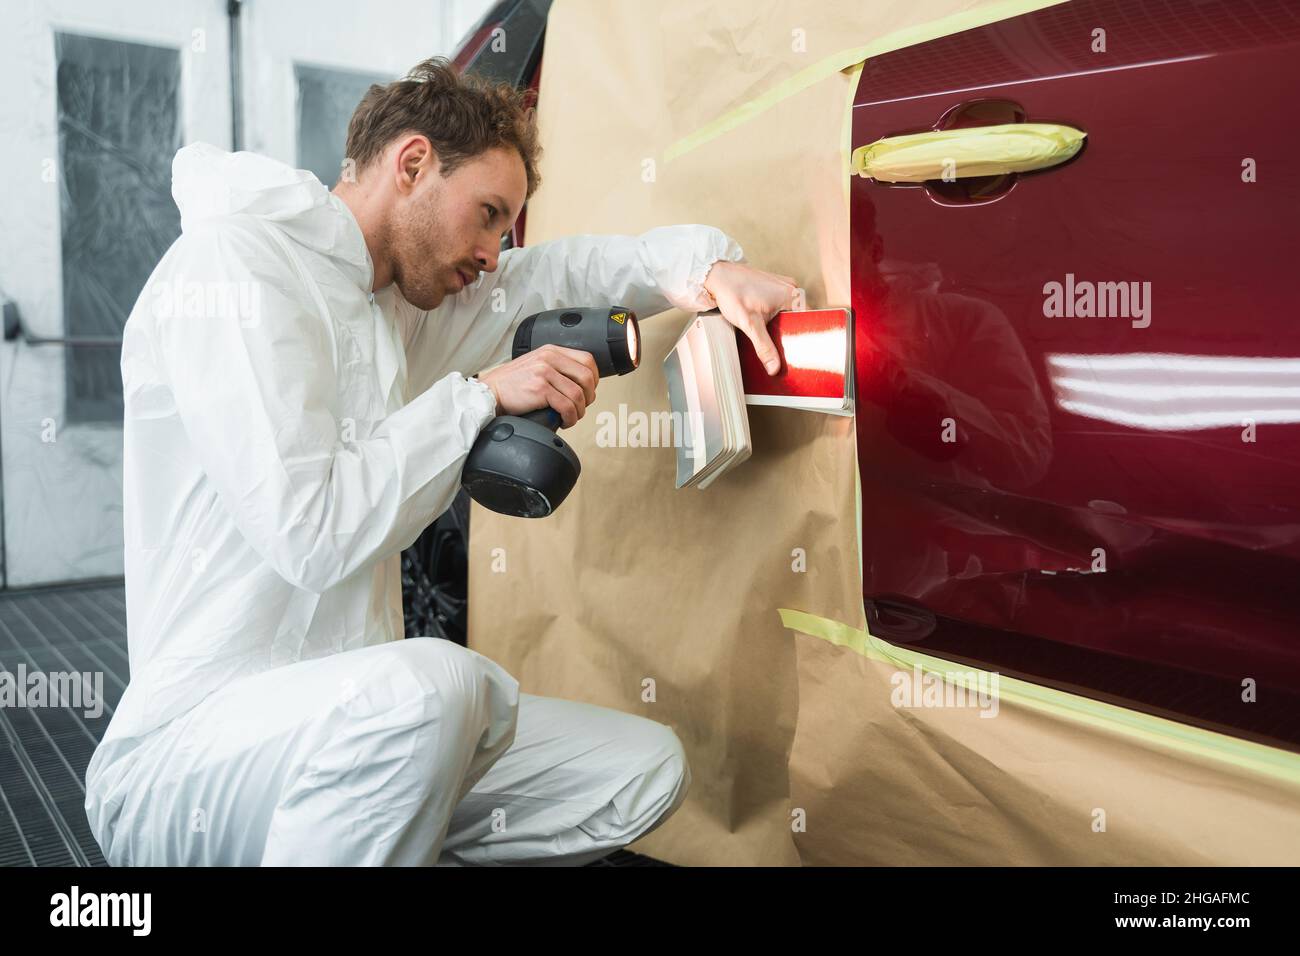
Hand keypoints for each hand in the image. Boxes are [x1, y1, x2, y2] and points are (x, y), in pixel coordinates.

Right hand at [477, 344, 598, 427]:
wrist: (490, 393)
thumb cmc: (511, 384)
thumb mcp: (535, 365)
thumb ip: (555, 368)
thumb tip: (580, 383)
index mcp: (551, 351)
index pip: (587, 360)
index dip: (594, 379)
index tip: (588, 391)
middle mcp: (549, 358)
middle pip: (587, 377)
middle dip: (589, 397)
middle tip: (581, 407)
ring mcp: (544, 372)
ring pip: (578, 394)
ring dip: (579, 411)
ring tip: (571, 417)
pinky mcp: (539, 389)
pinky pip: (567, 406)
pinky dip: (570, 418)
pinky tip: (564, 421)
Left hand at [703, 260, 800, 374]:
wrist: (718, 276)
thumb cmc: (733, 293)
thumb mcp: (750, 325)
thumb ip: (764, 347)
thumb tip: (774, 368)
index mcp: (793, 295)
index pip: (805, 324)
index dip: (797, 339)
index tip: (791, 352)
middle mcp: (792, 288)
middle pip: (795, 319)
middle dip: (785, 333)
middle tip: (774, 344)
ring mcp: (783, 285)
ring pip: (786, 313)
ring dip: (778, 324)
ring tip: (765, 331)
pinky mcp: (773, 286)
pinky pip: (779, 305)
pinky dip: (772, 315)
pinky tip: (761, 321)